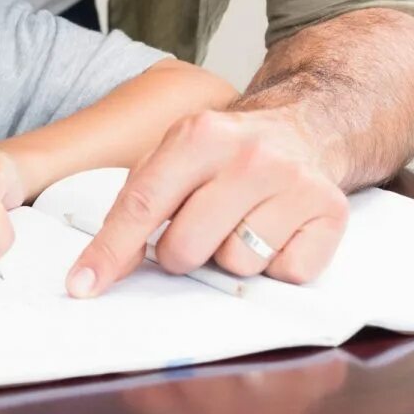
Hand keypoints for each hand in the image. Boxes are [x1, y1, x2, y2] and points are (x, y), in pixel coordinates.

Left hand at [66, 109, 348, 296]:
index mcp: (200, 134)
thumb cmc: (226, 154)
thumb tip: (97, 271)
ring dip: (233, 254)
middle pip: (186, 248)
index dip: (110, 250)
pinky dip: (277, 263)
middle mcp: (250, 155)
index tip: (82, 285)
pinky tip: (278, 228)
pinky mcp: (330, 211)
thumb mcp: (174, 156)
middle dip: (182, 252)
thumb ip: (135, 206)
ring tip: (244, 219)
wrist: (305, 128)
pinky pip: (286, 273)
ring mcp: (294, 182)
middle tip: (200, 225)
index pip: (143, 203)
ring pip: (237, 264)